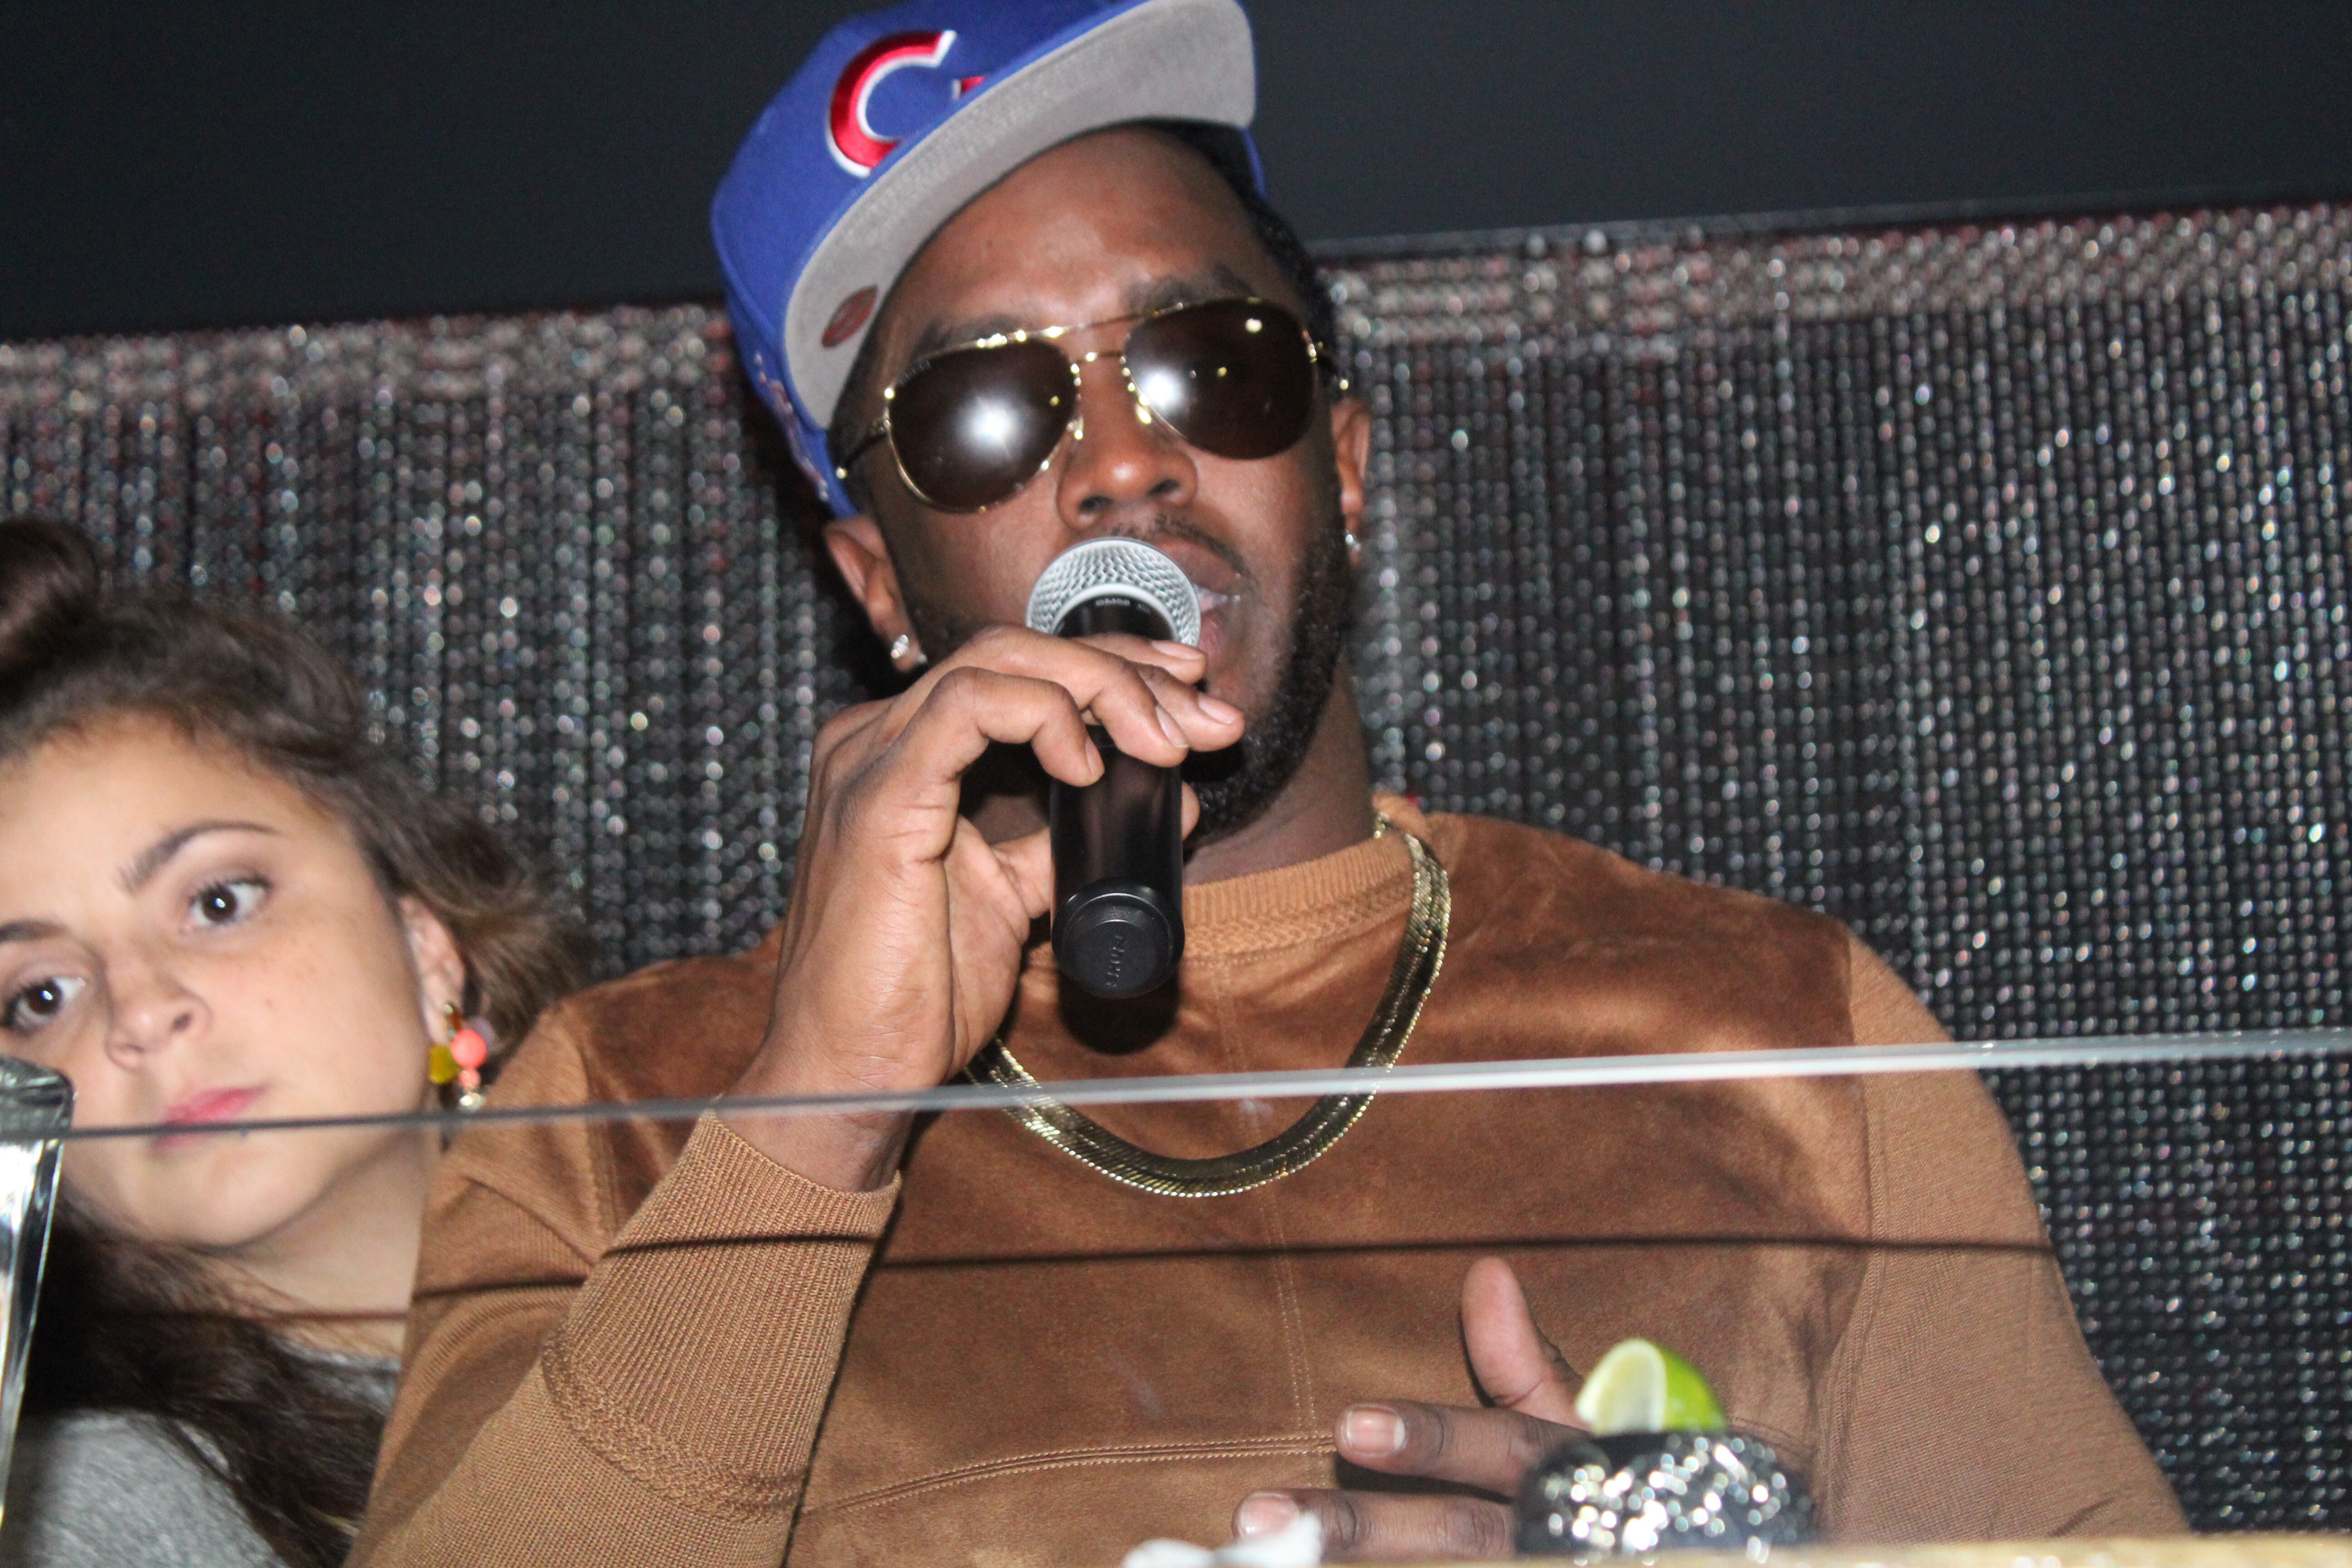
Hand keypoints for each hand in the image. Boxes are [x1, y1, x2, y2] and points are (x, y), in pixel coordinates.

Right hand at [723, 626, 1242, 1189]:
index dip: (1110, 668)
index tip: (1188, 697)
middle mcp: (877, 738)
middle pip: (1015, 649)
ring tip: (1167, 743)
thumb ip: (1065, 846)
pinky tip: (1090, 764)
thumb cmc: (914, 995)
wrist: (850, 1071)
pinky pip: (969, 707)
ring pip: (998, 660)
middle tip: (1206, 715)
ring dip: (1103, 688)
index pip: (1015, 668)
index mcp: (903, 754)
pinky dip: (1044, 715)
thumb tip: (1161, 802)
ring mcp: (870, 759)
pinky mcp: (879, 796)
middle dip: (1125, 671)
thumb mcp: (1009, 902)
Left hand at [1233, 1258, 1585, 1560]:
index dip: (1432, 1440)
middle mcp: (1553, 1535)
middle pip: (1455, 1534)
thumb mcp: (1580, 1423)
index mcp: (1570, 1470)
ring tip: (1254, 1560)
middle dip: (1360, 1527)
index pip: (1502, 1450)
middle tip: (1261, 1512)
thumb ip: (1525, 1360)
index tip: (1349, 1424)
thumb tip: (1486, 1271)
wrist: (1663, 1557)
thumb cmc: (1605, 1489)